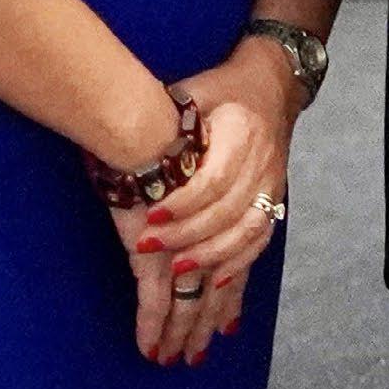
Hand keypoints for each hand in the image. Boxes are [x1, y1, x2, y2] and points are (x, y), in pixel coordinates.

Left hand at [115, 41, 294, 366]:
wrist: (273, 84)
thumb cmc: (222, 88)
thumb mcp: (193, 90)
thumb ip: (165, 118)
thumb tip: (114, 135)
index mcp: (242, 134)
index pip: (213, 181)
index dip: (181, 207)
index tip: (147, 224)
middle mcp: (262, 165)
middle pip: (227, 216)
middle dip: (188, 241)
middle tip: (149, 255)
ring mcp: (272, 189)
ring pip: (246, 239)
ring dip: (212, 266)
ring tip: (179, 284)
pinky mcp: (274, 204)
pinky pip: (258, 246)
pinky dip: (238, 275)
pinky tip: (221, 304)